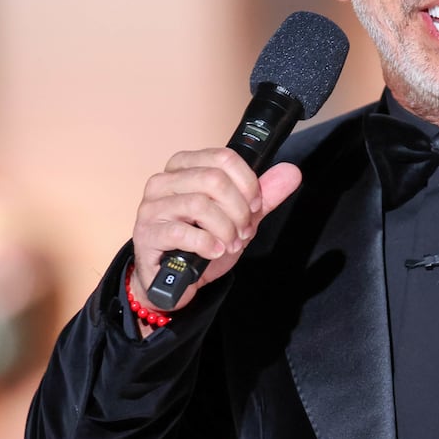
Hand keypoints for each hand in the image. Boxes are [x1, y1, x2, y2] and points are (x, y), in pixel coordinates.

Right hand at [130, 148, 301, 316]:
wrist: (174, 281)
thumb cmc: (200, 243)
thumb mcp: (237, 217)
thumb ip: (263, 195)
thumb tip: (291, 172)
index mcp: (185, 167)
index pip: (223, 157)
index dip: (248, 183)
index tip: (255, 206)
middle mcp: (164, 181)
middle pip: (214, 180)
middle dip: (238, 210)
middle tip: (243, 231)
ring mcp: (152, 206)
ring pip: (200, 205)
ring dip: (225, 230)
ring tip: (230, 244)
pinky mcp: (147, 233)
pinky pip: (182, 232)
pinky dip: (207, 244)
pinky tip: (214, 251)